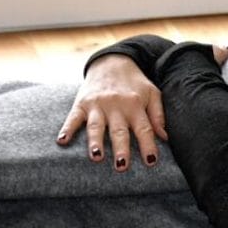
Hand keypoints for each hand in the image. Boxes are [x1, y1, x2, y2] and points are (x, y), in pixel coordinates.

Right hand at [56, 54, 167, 170]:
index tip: (150, 162)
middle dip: (120, 149)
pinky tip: (62, 141)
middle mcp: (116, 106)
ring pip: (96, 125)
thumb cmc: (135, 83)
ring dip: (95, 141)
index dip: (148, 145)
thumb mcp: (152, 94)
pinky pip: (73, 118)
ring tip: (96, 156)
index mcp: (135, 105)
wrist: (111, 61)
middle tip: (121, 166)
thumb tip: (165, 138)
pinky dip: (66, 129)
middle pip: (119, 131)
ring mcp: (97, 105)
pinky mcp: (81, 103)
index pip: (144, 129)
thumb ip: (158, 115)